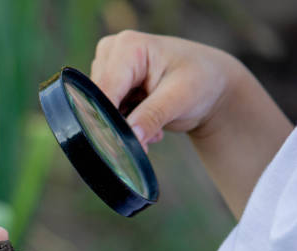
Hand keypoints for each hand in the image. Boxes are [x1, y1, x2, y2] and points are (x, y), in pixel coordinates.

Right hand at [91, 30, 291, 216]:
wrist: (211, 84)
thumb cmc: (201, 82)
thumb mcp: (180, 99)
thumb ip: (151, 116)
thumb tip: (130, 138)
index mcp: (128, 47)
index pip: (104, 89)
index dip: (109, 118)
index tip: (123, 145)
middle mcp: (111, 52)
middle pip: (99, 100)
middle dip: (122, 122)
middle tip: (153, 132)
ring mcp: (108, 67)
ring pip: (101, 108)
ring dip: (126, 124)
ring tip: (156, 125)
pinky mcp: (110, 83)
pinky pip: (106, 111)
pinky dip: (127, 122)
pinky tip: (148, 122)